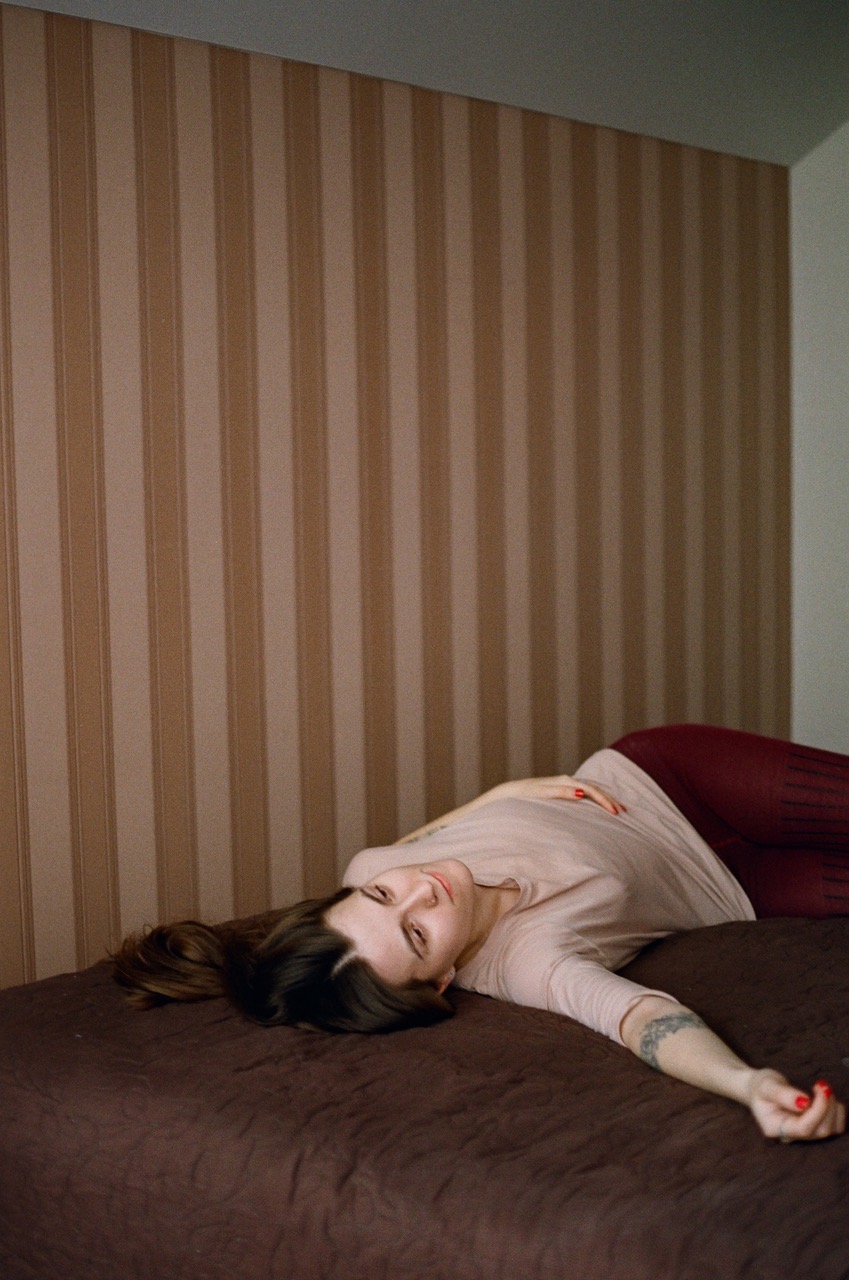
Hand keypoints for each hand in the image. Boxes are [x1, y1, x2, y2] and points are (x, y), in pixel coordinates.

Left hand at [487, 776, 624, 816]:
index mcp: (566, 782)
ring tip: (618, 808)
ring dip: (605, 798)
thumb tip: (582, 793)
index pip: (592, 790)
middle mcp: (568, 781)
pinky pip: (586, 792)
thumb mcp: (543, 794)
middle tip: (623, 811)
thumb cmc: (527, 795)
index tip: (615, 813)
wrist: (514, 792)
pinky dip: (596, 798)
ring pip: (592, 789)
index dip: (605, 801)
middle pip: (595, 788)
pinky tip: (601, 805)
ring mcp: (566, 784)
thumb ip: (562, 792)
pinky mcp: (564, 789)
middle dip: (610, 799)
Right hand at [747, 1070, 845, 1141]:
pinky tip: (827, 1098)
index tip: (820, 1087)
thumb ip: (782, 1094)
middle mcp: (791, 1136)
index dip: (818, 1110)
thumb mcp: (766, 1085)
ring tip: (823, 1088)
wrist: (760, 1090)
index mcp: (775, 1128)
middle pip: (820, 1131)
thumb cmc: (760, 1087)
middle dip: (827, 1106)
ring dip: (833, 1108)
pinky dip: (837, 1112)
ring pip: (830, 1130)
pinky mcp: (814, 1129)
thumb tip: (804, 1102)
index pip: (804, 1129)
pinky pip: (835, 1128)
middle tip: (822, 1084)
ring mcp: (804, 1136)